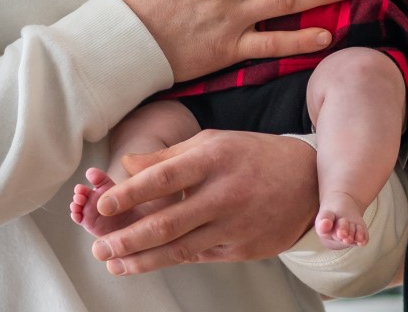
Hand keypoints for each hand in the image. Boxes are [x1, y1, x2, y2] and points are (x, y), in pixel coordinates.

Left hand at [88, 130, 317, 274]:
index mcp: (213, 158)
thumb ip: (168, 156)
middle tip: (99, 247)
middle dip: (127, 238)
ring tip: (115, 264)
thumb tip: (126, 164)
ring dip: (142, 260)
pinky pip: (200, 256)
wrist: (309, 182)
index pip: (164, 178)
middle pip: (167, 222)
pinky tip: (149, 262)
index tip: (104, 206)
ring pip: (179, 248)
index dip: (130, 193)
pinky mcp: (243, 249)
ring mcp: (234, 224)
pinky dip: (171, 260)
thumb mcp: (213, 142)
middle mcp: (223, 192)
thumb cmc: (254, 156)